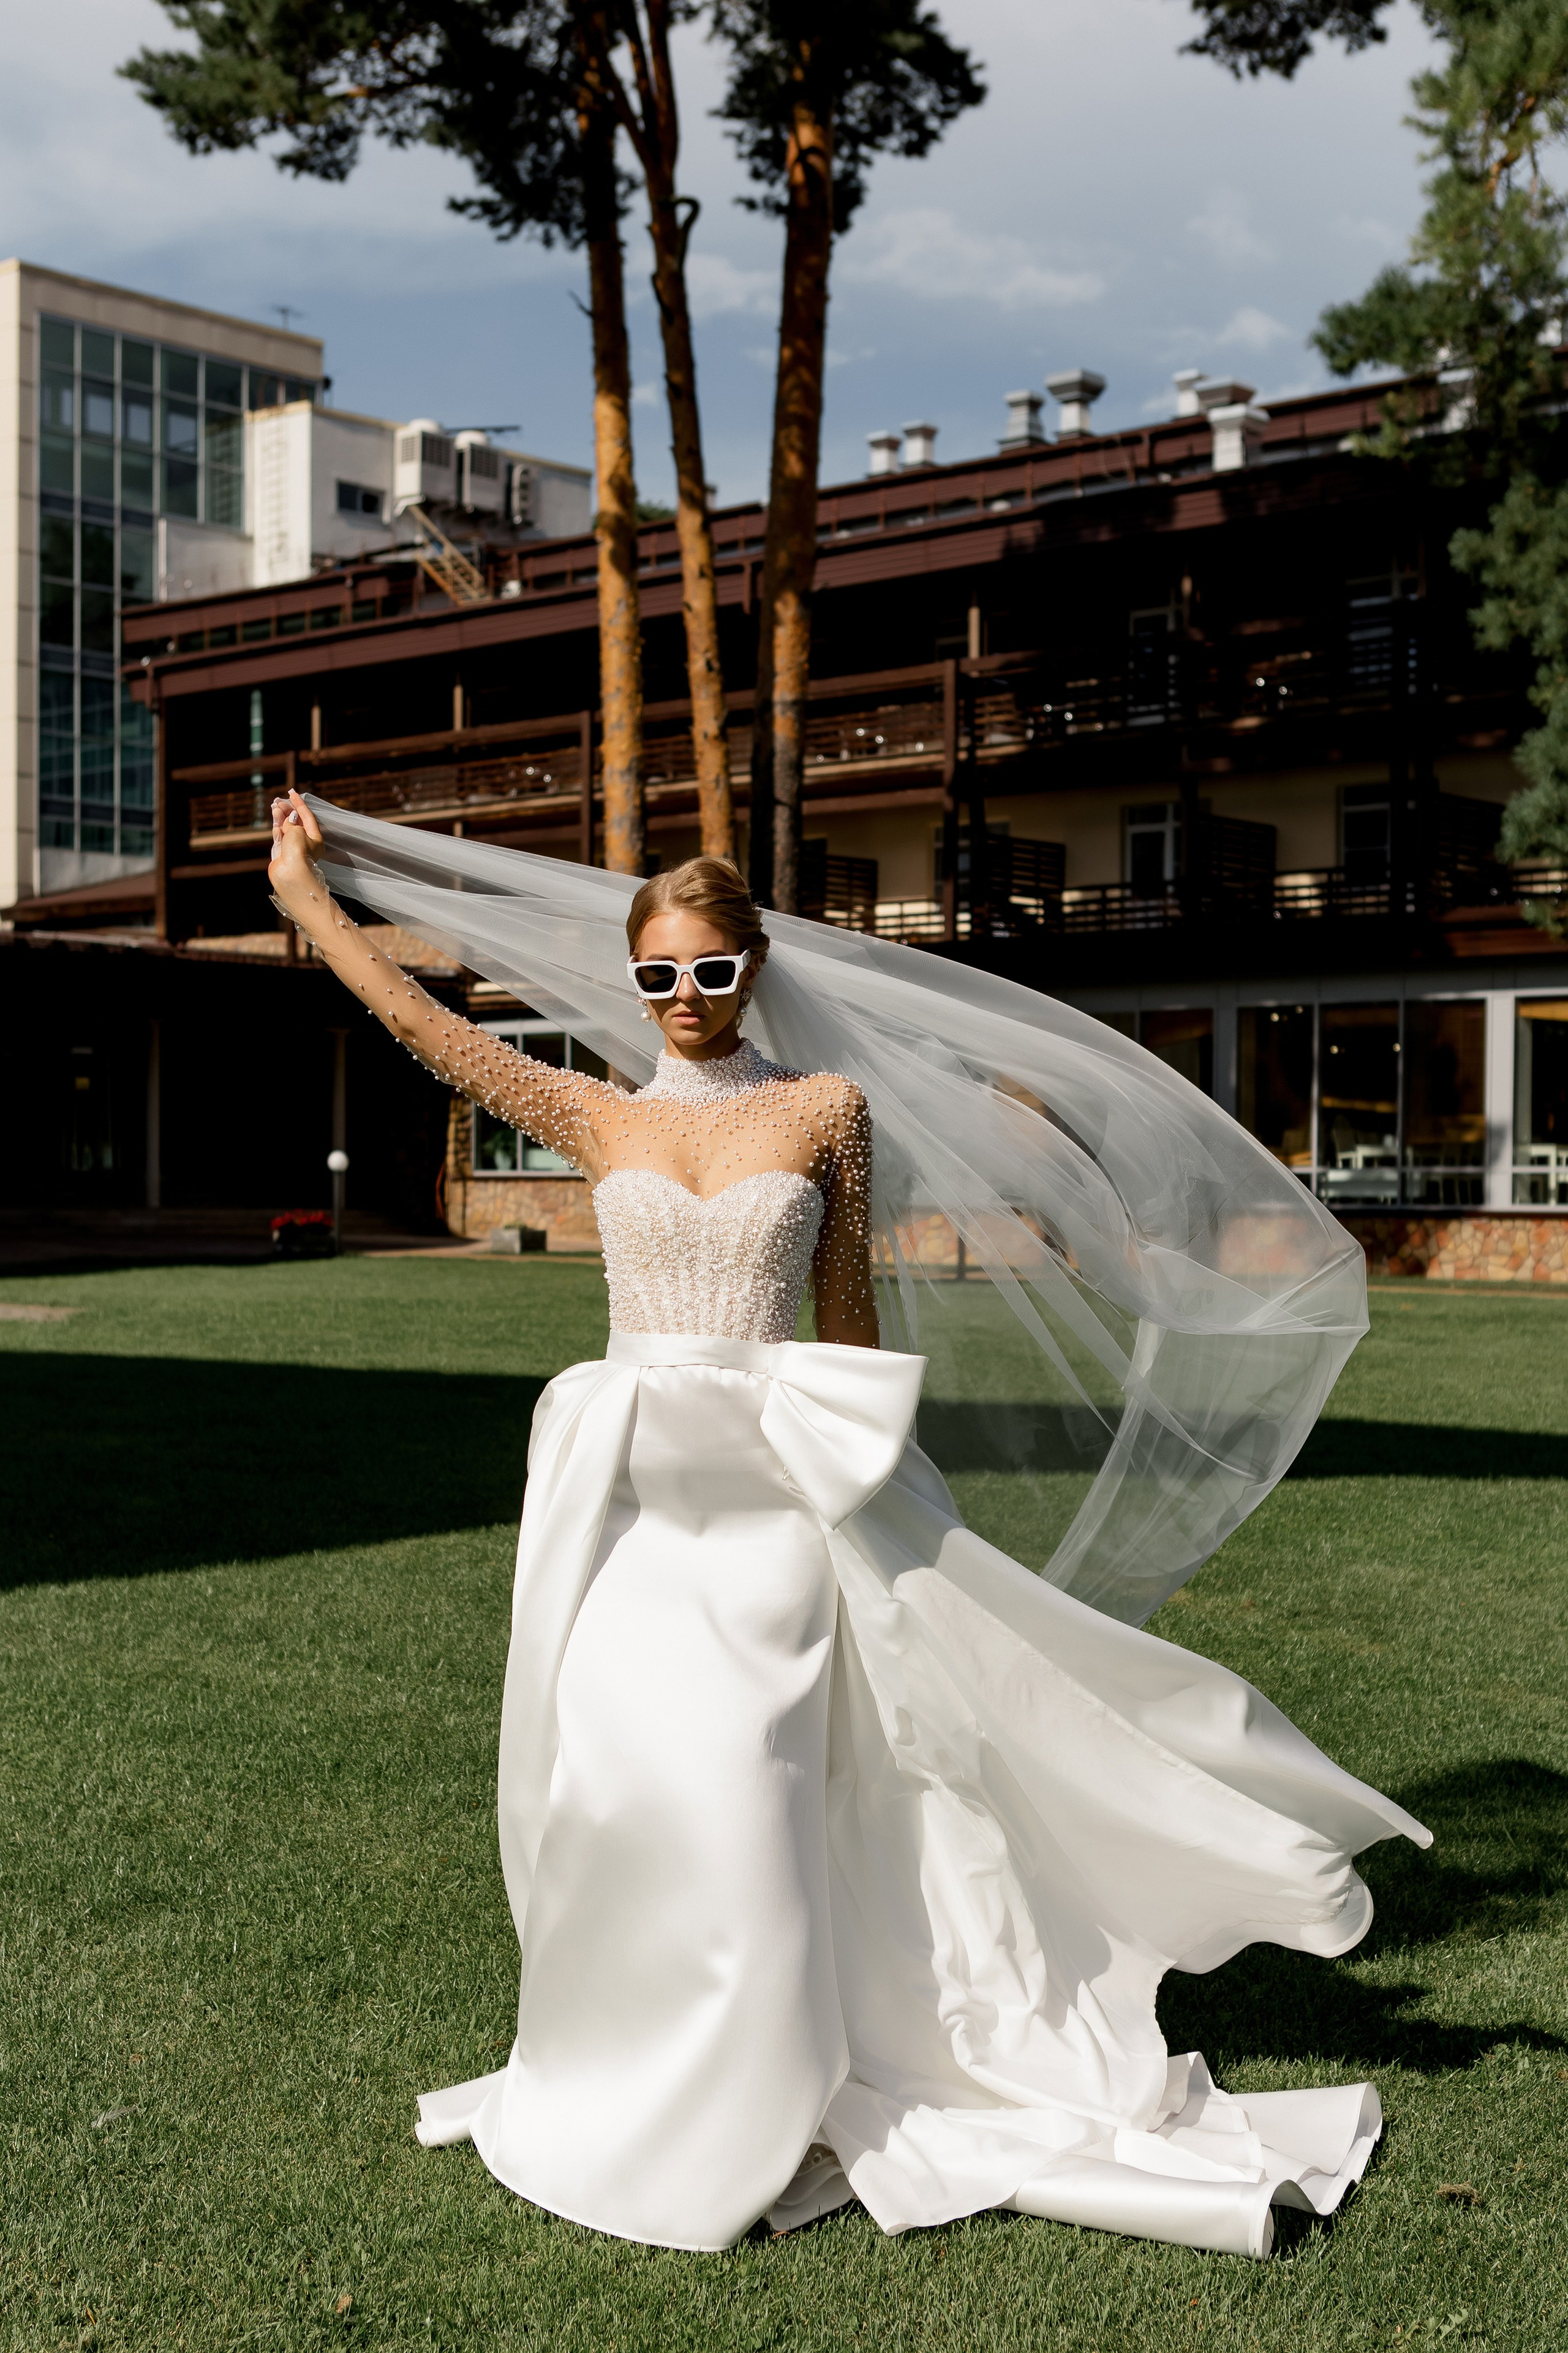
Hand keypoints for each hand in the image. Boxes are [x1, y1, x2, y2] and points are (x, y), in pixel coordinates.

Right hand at [269, 788, 324, 912]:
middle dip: (287, 810)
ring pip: (286, 828)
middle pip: (296, 822)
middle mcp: (305, 843)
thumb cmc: (298, 852)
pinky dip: (277, 827)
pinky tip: (275, 819)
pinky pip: (280, 836)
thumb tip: (287, 820)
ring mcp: (293, 848)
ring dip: (280, 817)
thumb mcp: (297, 831)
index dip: (299, 803)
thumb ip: (292, 823)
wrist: (290, 873)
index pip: (307, 816)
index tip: (292, 792)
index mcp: (315, 838)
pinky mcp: (282, 853)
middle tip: (278, 801)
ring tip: (274, 806)